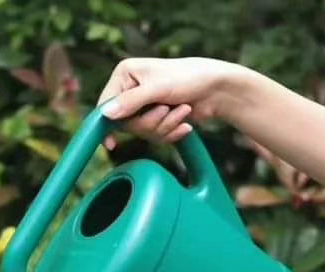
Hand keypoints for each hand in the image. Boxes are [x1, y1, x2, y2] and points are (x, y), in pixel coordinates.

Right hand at [97, 57, 248, 143]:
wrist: (218, 89)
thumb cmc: (189, 78)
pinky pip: (154, 137)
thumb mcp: (157, 89)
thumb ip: (130, 102)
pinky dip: (171, 132)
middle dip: (150, 122)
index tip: (110, 144)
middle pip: (125, 124)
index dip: (106, 123)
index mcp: (125, 75)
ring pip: (142, 132)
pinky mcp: (156, 118)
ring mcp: (144, 105)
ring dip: (165, 126)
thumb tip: (106, 114)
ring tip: (181, 110)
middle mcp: (131, 89)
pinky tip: (185, 122)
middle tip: (167, 109)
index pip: (106, 104)